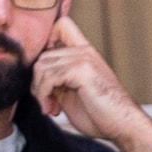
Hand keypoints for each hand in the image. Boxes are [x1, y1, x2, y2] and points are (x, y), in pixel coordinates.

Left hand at [32, 17, 151, 151]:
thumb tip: (30, 74)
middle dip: (37, 82)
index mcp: (83, 53)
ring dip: (40, 92)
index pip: (61, 25)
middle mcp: (84, 52)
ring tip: (50, 107)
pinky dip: (44, 95)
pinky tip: (53, 109)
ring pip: (41, 66)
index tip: (44, 71)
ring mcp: (84, 59)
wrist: (122, 125)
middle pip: (42, 55)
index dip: (45, 40)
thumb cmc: (97, 112)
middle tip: (47, 102)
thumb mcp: (69, 91)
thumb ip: (54, 78)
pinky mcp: (83, 70)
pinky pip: (48, 78)